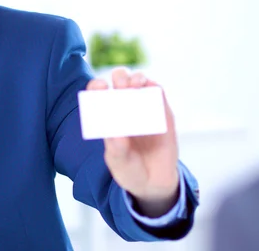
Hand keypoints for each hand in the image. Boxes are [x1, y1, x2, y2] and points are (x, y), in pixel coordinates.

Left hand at [86, 67, 179, 217]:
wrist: (154, 182)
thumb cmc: (129, 169)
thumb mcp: (119, 163)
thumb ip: (117, 149)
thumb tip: (116, 134)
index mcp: (107, 116)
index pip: (98, 93)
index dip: (97, 86)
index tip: (100, 87)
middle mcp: (124, 108)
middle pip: (119, 81)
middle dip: (120, 78)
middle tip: (122, 86)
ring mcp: (143, 108)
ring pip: (139, 82)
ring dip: (137, 78)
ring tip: (136, 86)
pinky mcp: (161, 112)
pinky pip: (158, 93)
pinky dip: (154, 88)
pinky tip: (151, 91)